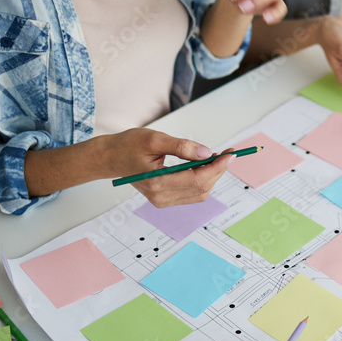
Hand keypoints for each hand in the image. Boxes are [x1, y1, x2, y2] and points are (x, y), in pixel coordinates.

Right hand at [105, 128, 232, 207]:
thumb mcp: (155, 139)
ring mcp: (163, 201)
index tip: (230, 154)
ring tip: (217, 158)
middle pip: (201, 188)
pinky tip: (205, 166)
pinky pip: (192, 194)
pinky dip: (203, 181)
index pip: (196, 179)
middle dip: (218, 170)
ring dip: (213, 176)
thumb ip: (182, 147)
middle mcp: (161, 197)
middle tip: (228, 153)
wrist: (111, 157)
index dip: (217, 167)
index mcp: (157, 182)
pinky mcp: (165, 200)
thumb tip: (206, 153)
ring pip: (200, 193)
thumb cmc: (129, 145)